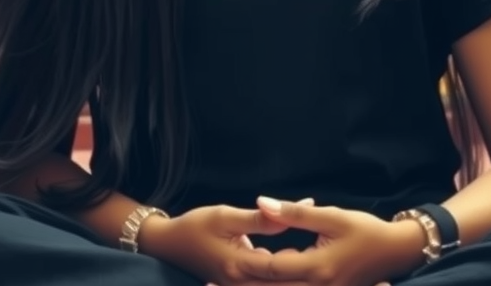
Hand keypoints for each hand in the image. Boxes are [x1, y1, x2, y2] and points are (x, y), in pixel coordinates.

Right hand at [140, 200, 310, 285]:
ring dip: (289, 280)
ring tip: (313, 271)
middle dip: (299, 279)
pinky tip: (292, 272)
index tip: (322, 255)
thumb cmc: (196, 225)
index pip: (277, 269)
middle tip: (323, 269)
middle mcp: (238, 283)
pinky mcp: (234, 285)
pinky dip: (276, 282)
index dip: (300, 264)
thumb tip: (287, 213)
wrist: (167, 243)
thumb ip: (259, 219)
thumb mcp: (226, 216)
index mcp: (238, 266)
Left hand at [233, 197, 426, 285]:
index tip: (216, 272)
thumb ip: (294, 213)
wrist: (396, 253)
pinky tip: (260, 283)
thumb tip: (262, 202)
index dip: (244, 270)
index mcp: (317, 269)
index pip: (272, 271)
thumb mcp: (331, 216)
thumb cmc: (365, 230)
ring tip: (226, 285)